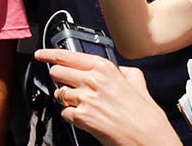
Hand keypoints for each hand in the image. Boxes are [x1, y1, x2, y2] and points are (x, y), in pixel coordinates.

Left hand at [34, 48, 176, 145]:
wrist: (150, 141)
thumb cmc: (147, 117)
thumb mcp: (139, 85)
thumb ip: (126, 73)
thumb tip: (119, 69)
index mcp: (104, 68)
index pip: (66, 55)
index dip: (49, 54)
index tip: (41, 54)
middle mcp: (92, 80)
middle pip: (56, 72)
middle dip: (59, 79)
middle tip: (68, 85)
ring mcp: (85, 98)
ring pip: (59, 93)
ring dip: (66, 99)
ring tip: (84, 105)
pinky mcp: (81, 116)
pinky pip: (64, 113)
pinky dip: (71, 116)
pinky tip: (86, 118)